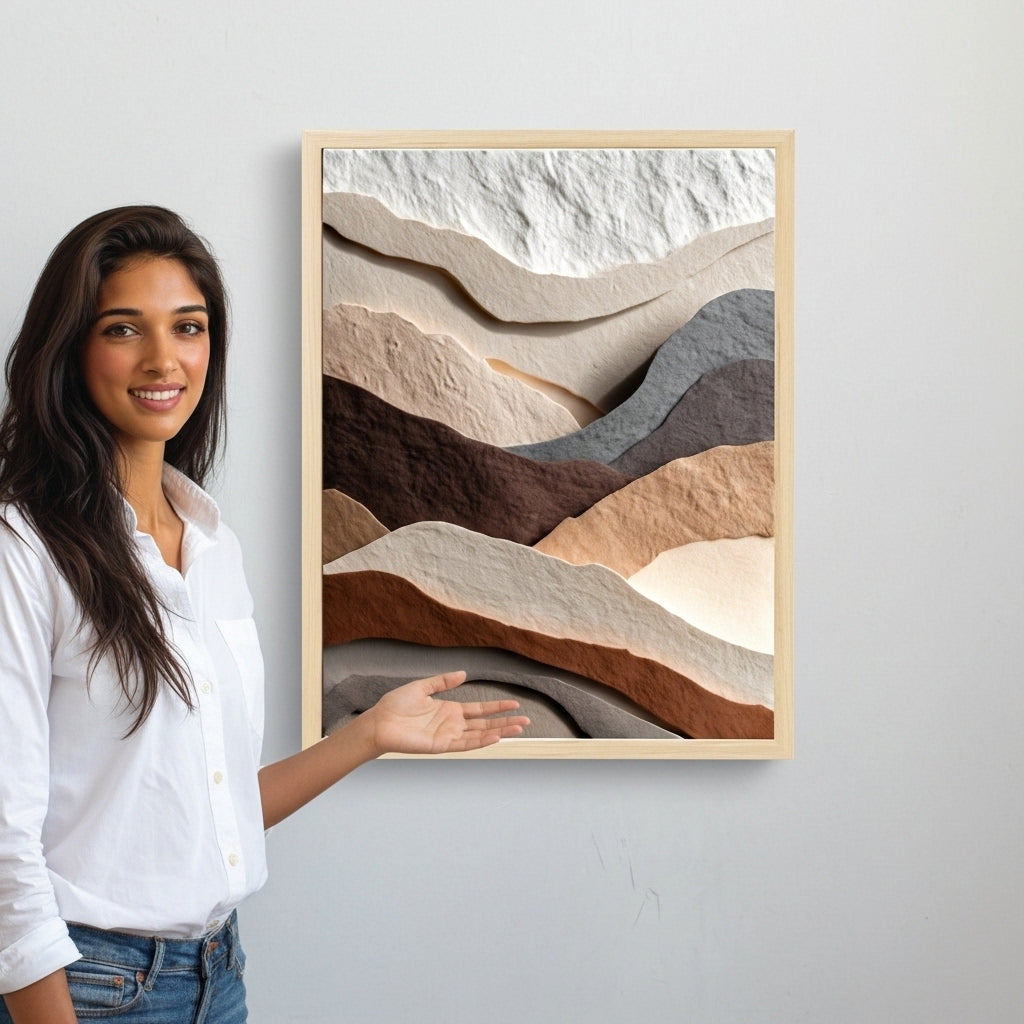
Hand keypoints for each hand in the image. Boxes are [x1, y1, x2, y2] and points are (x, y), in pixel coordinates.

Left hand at [367, 671, 529, 755]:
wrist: (379, 721)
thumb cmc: (396, 705)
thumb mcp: (422, 687)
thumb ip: (443, 681)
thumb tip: (464, 673)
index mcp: (450, 710)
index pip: (480, 709)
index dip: (497, 706)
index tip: (515, 704)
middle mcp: (452, 724)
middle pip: (485, 723)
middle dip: (505, 722)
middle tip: (526, 721)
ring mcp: (448, 735)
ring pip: (480, 734)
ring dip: (499, 731)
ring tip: (518, 729)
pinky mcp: (441, 745)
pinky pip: (465, 744)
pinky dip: (481, 741)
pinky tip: (495, 736)